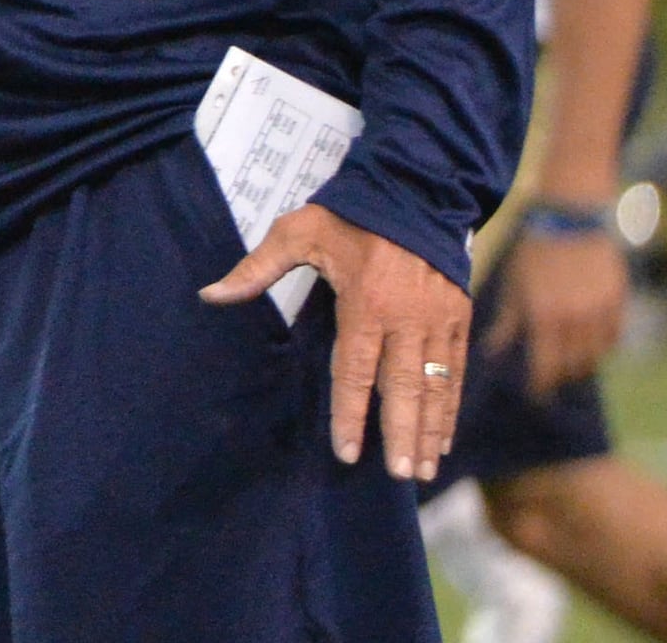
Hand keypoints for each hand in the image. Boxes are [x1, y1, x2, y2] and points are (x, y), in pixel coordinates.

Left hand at [201, 202, 469, 479]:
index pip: (355, 373)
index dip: (351, 415)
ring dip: (430, 429)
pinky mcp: (458, 318)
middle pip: (402, 389)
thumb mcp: (297, 233)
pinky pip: (455, 371)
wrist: (416, 190)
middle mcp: (406, 320)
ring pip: (434, 386)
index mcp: (365, 304)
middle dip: (401, 435)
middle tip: (401, 476)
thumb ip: (256, 268)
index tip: (347, 452)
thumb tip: (209, 294)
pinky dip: (451, 405)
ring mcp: (437, 321)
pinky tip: (445, 435)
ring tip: (424, 469)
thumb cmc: (348, 214)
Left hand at [485, 230, 625, 394]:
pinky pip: (613, 339)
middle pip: (571, 367)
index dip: (540, 387)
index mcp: (545, 318)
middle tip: (549, 377)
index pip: (545, 368)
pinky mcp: (619, 304)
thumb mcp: (513, 287)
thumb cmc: (534, 254)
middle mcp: (575, 321)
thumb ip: (506, 324)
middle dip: (558, 376)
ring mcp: (601, 313)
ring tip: (567, 362)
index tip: (534, 397)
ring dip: (581, 363)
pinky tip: (589, 343)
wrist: (573, 221)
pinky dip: (601, 346)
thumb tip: (491, 354)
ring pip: (595, 356)